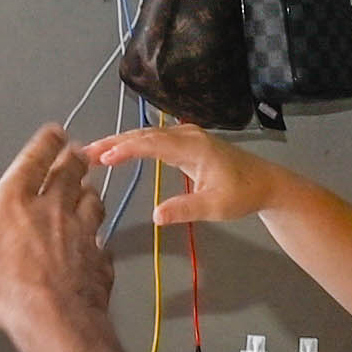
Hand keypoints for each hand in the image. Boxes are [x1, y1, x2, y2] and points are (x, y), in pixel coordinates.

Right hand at [0, 124, 120, 347]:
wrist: (57, 321)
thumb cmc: (7, 293)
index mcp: (14, 202)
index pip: (34, 159)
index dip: (46, 142)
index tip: (54, 132)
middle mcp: (52, 209)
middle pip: (69, 172)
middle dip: (73, 158)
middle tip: (76, 151)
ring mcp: (81, 232)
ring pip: (91, 200)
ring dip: (89, 191)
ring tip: (87, 188)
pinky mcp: (98, 258)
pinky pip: (102, 239)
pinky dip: (99, 235)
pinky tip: (96, 240)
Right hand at [79, 123, 278, 234]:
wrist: (266, 183)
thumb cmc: (243, 194)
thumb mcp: (216, 206)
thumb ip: (186, 208)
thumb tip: (155, 216)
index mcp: (193, 147)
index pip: (152, 144)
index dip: (126, 149)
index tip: (103, 158)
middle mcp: (187, 136)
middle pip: (144, 135)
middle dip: (114, 143)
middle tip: (85, 153)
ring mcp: (187, 137)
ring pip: (147, 135)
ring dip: (121, 142)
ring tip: (94, 153)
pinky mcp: (187, 143)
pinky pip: (154, 139)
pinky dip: (134, 144)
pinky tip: (119, 151)